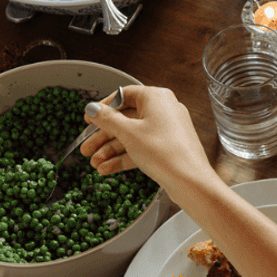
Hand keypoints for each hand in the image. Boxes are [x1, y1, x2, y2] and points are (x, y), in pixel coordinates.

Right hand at [79, 85, 214, 200]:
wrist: (190, 182)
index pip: (124, 94)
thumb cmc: (163, 152)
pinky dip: (124, 157)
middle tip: (85, 148)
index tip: (89, 117)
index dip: (104, 106)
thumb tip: (92, 108)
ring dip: (110, 150)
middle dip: (103, 136)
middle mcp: (163, 110)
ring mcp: (166, 130)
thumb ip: (107, 119)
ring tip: (93, 163)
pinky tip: (106, 169)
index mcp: (156, 97)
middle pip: (125, 119)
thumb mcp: (128, 133)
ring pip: (132, 136)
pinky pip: (141, 148)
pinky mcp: (167, 149)